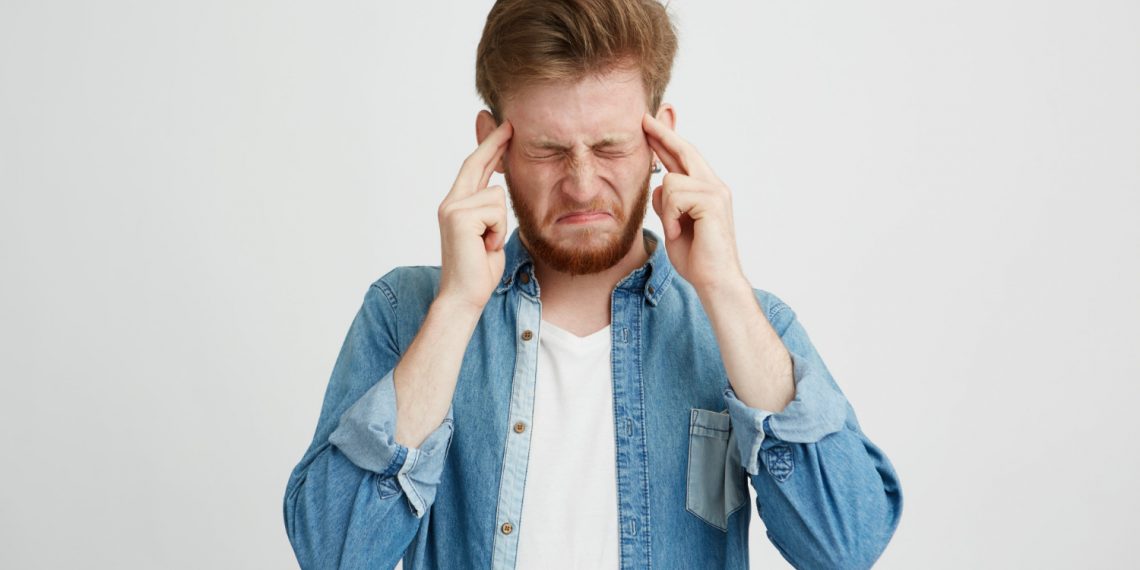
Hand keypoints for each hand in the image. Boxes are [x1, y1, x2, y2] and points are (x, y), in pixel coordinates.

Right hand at [436, 120, 512, 312]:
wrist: (464, 296)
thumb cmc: (479, 271)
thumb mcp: (489, 234)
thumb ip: (489, 211)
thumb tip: (498, 190)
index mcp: (456, 206)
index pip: (474, 169)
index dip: (489, 148)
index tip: (503, 129)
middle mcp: (450, 202)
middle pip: (476, 163)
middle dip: (495, 144)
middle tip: (511, 125)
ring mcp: (452, 208)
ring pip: (497, 195)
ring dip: (501, 223)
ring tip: (488, 244)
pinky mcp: (459, 217)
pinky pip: (496, 210)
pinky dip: (497, 231)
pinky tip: (485, 247)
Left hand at [642, 113, 745, 292]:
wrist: (714, 281)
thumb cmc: (696, 258)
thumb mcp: (674, 224)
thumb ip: (669, 203)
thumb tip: (660, 183)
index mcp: (707, 191)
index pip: (685, 158)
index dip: (667, 140)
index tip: (650, 125)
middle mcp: (714, 186)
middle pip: (684, 150)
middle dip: (662, 134)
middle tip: (644, 119)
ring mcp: (716, 191)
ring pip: (671, 180)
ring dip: (666, 209)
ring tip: (677, 230)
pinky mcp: (712, 200)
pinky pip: (674, 194)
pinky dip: (671, 216)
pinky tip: (681, 232)